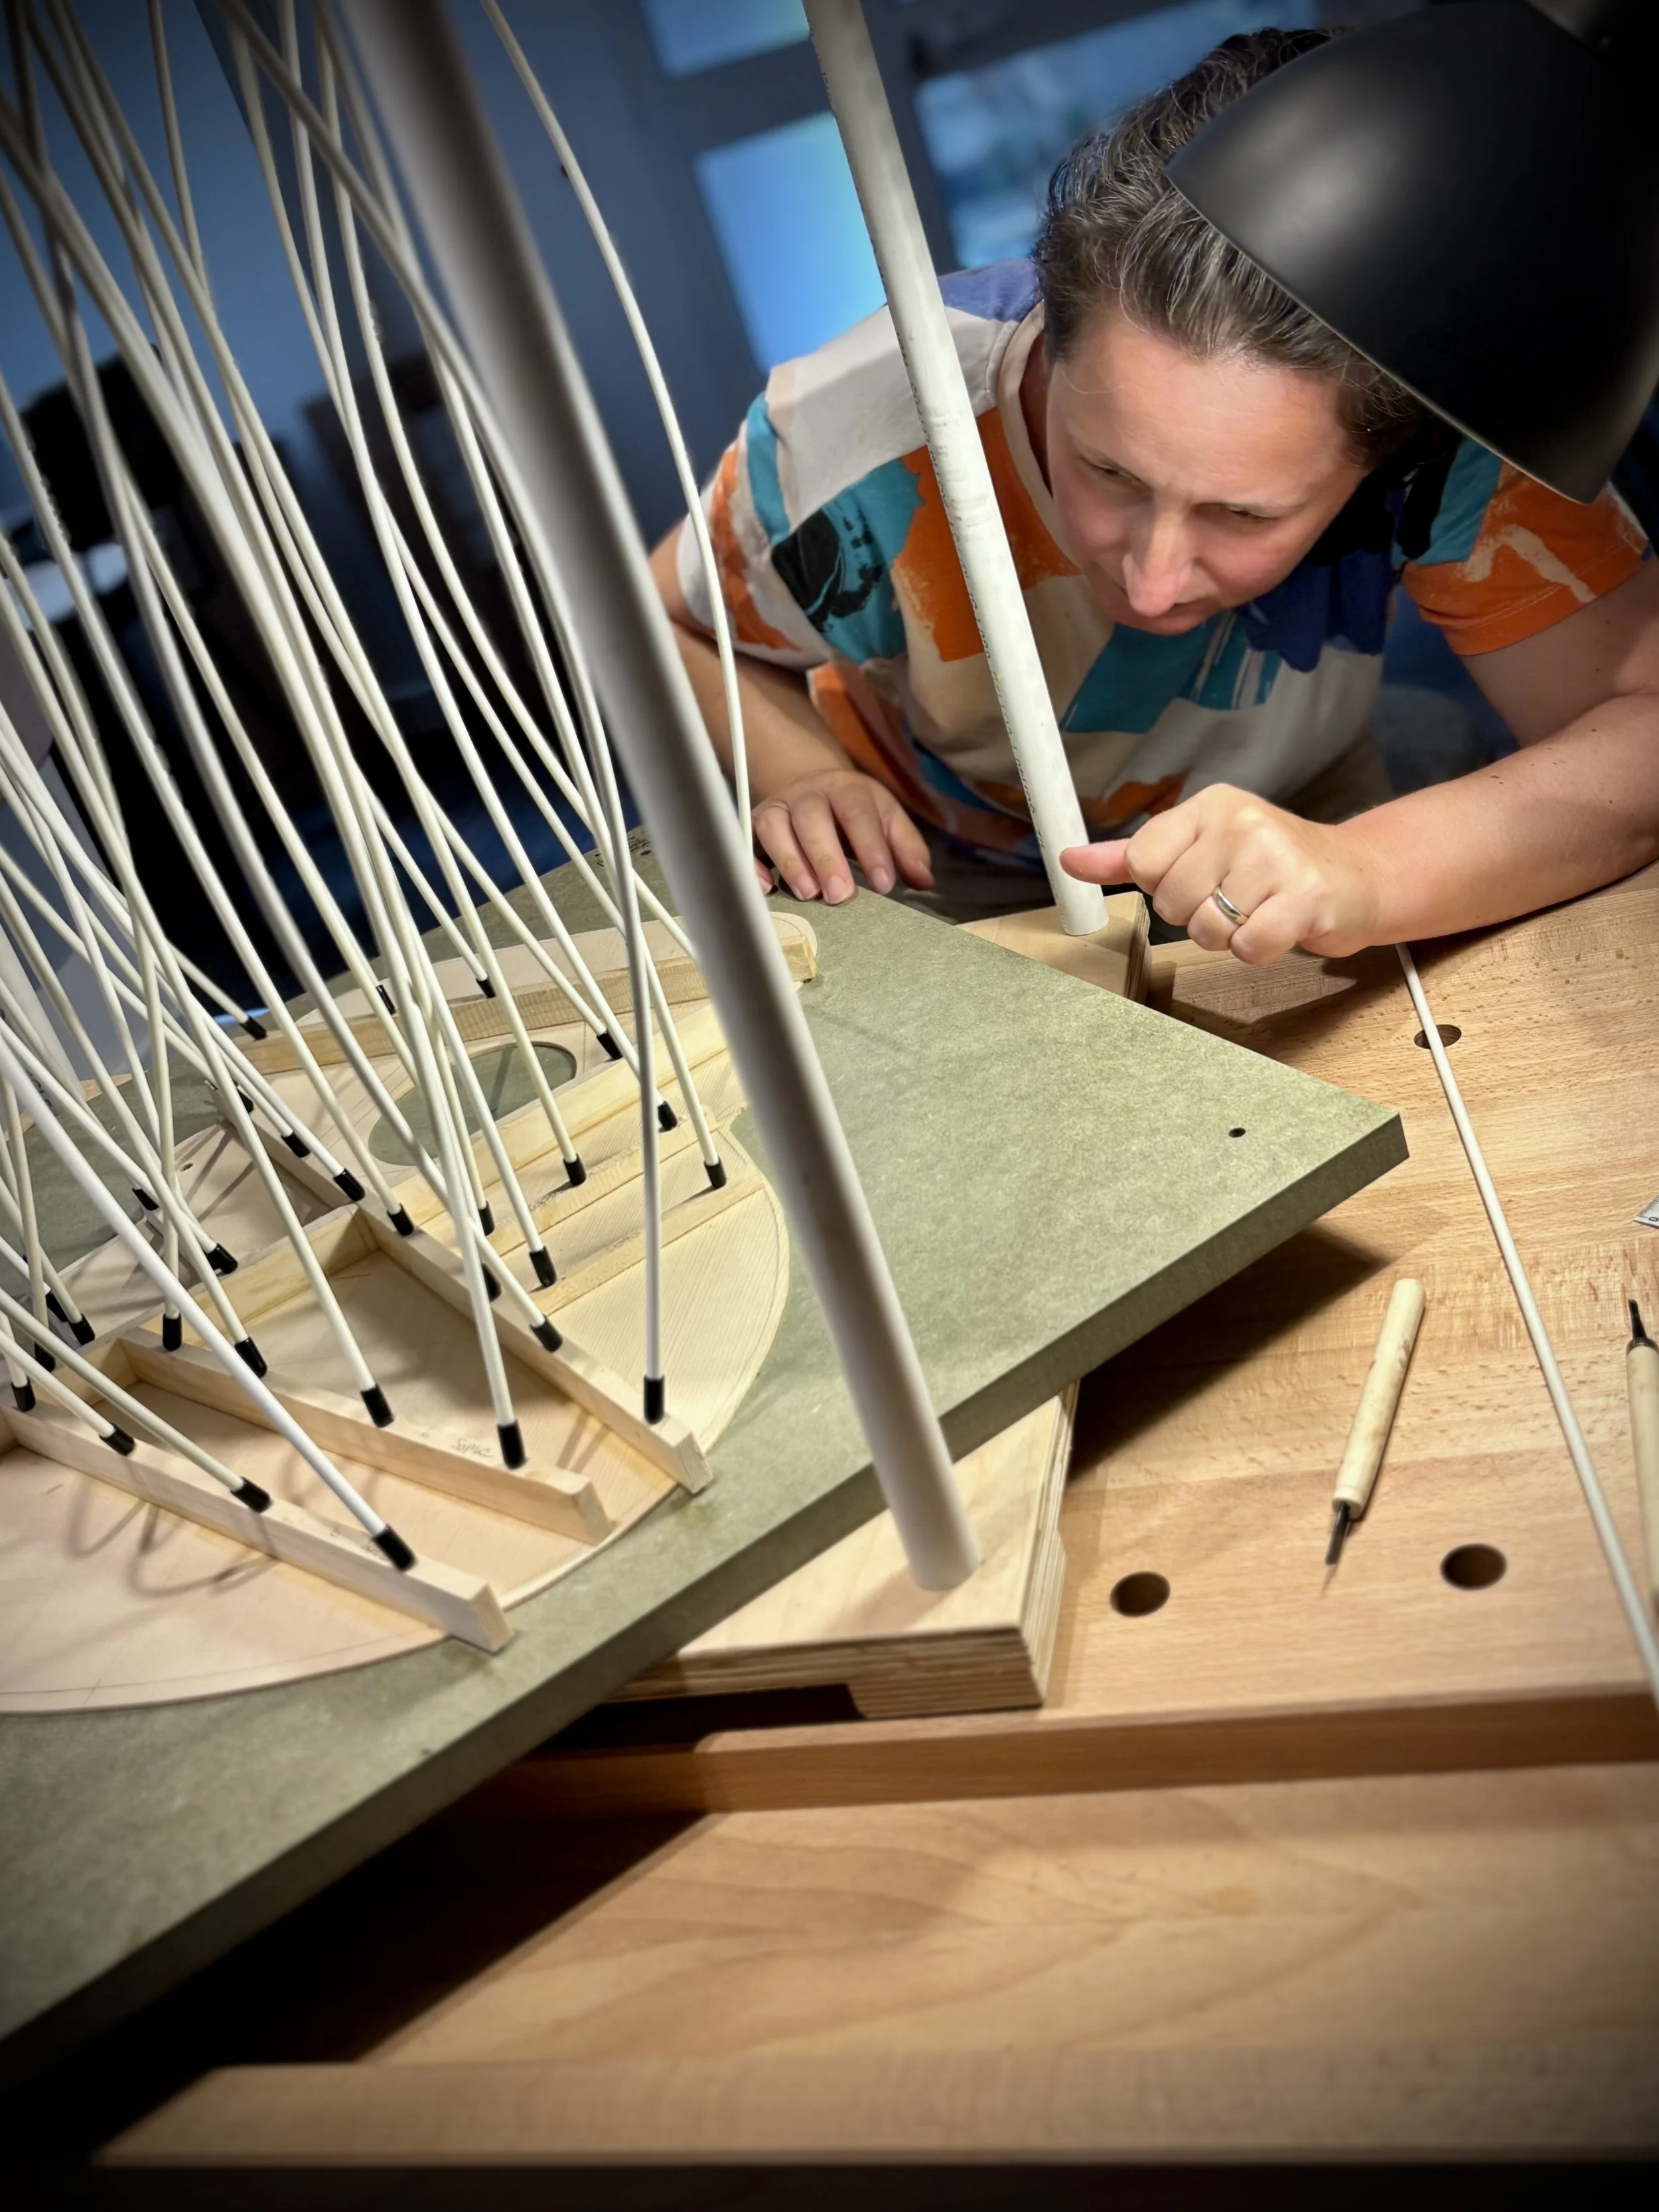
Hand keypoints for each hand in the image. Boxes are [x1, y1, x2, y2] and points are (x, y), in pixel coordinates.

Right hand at [752, 767, 933, 903]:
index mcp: (847, 790)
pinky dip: (752, 863)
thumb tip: (923, 880)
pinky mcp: (755, 825)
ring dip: (790, 860)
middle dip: (827, 858)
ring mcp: (777, 808)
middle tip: (840, 895)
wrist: (812, 787)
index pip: (858, 813)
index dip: (871, 848)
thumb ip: (906, 848)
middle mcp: (808, 795)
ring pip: (774, 827)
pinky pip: (745, 841)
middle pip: (813, 819)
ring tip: (808, 894)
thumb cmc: (854, 813)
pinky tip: (766, 887)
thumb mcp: (886, 820)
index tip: (884, 884)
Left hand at [1060, 783, 1382, 961]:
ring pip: (1206, 930)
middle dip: (1197, 916)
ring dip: (1229, 936)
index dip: (1164, 886)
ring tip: (1259, 911)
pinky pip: (1247, 949)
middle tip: (1237, 898)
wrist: (1355, 875)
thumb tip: (1068, 860)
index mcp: (1210, 805)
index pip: (1142, 861)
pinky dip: (1259, 950)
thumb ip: (1133, 856)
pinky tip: (1280, 925)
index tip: (1201, 877)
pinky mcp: (1305, 896)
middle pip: (1171, 901)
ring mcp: (1276, 857)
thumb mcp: (1200, 846)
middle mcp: (1241, 822)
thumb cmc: (1271, 865)